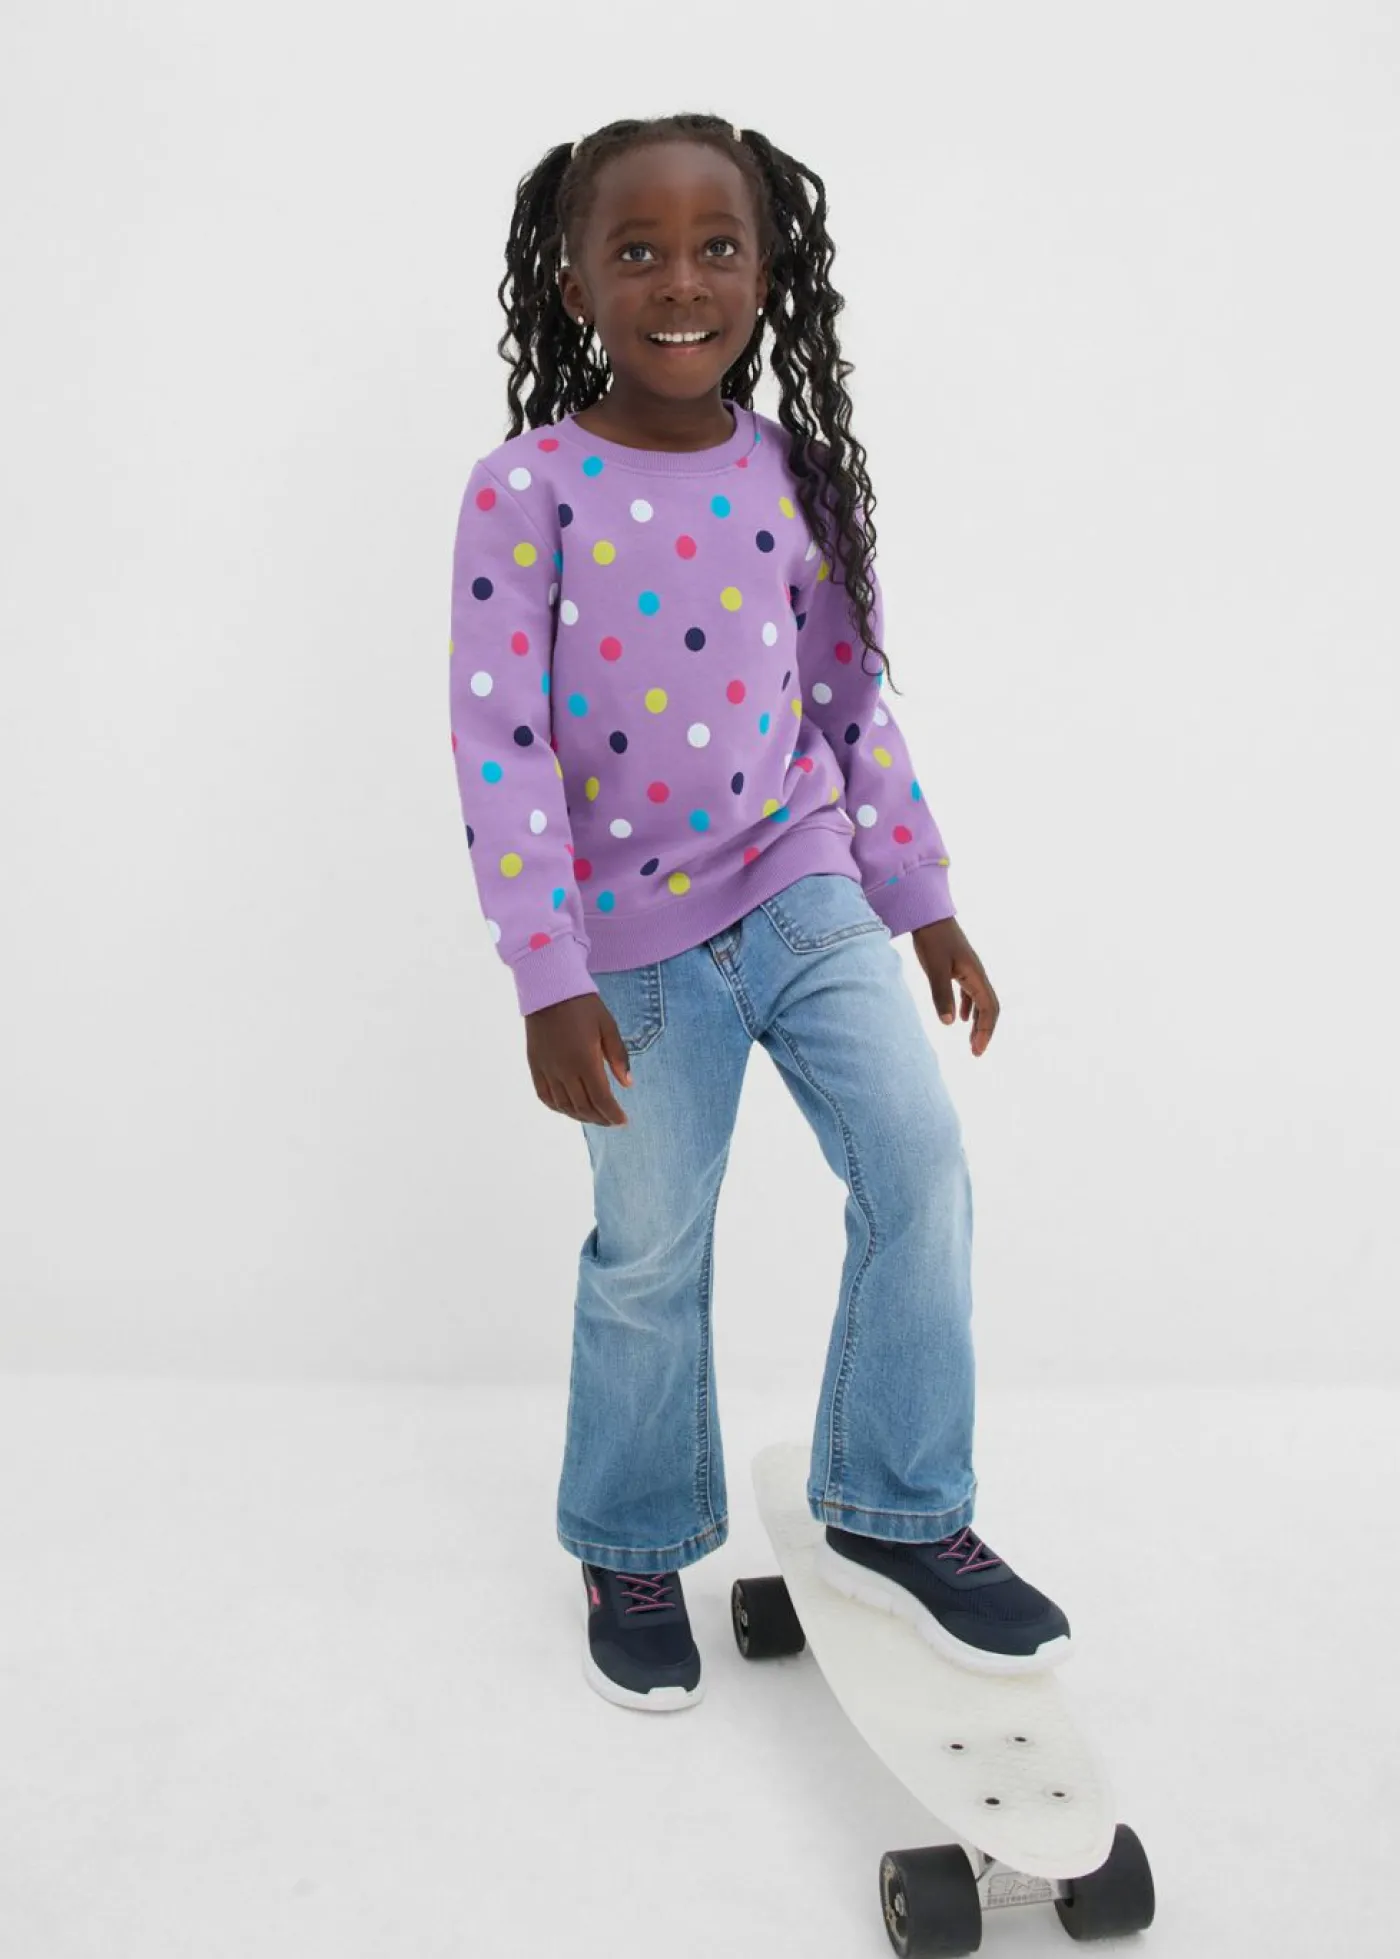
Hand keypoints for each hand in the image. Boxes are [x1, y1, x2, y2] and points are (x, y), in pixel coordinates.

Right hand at [525, 993, 632, 1125]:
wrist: (549, 990)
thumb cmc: (584, 1006)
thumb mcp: (608, 1026)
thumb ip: (618, 1056)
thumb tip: (628, 1084)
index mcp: (585, 1061)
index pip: (601, 1099)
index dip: (613, 1114)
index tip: (623, 1120)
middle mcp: (564, 1070)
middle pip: (584, 1107)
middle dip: (600, 1118)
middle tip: (612, 1120)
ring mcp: (547, 1070)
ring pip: (565, 1106)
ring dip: (581, 1116)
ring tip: (595, 1117)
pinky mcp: (535, 1066)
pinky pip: (545, 1096)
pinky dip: (559, 1108)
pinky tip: (569, 1109)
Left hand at [911, 918, 999, 1056]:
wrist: (928, 914)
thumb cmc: (932, 939)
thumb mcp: (934, 968)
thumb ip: (941, 994)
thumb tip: (948, 1023)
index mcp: (975, 976)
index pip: (989, 1009)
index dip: (986, 1031)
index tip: (976, 1051)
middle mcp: (977, 974)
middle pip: (990, 1008)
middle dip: (985, 1031)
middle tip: (976, 1052)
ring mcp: (969, 970)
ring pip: (981, 1001)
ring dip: (978, 1022)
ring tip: (970, 1042)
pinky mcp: (959, 967)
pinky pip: (970, 993)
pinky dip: (969, 1008)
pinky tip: (960, 1019)